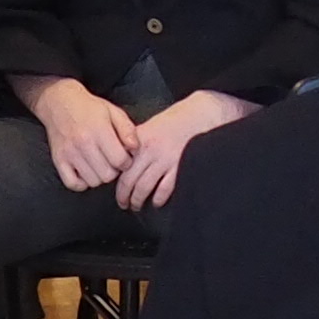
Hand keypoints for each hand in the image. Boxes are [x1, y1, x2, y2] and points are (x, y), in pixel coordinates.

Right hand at [28, 78, 139, 192]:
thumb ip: (128, 130)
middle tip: (111, 160)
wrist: (59, 102)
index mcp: (99, 130)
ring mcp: (69, 153)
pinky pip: (73, 184)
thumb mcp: (113, 112)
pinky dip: (82, 183)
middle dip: (114, 170)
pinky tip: (86, 171)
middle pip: (107, 175)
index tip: (124, 157)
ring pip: (93, 181)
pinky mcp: (58, 160)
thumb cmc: (89, 107)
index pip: (120, 161)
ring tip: (99, 164)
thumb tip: (135, 149)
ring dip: (99, 176)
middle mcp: (83, 143)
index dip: (127, 162)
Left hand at [112, 89, 253, 212]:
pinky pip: (164, 189)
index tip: (117, 190)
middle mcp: (151, 150)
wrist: (202, 114)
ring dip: (138, 200)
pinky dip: (158, 199)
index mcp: (140, 140)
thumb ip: (136, 143)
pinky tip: (156, 201)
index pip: (121, 166)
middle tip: (124, 204)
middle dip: (124, 196)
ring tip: (137, 205)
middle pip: (130, 180)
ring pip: (144, 188)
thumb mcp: (151, 126)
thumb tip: (123, 160)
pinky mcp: (180, 167)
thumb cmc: (177, 120)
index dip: (117, 182)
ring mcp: (166, 160)